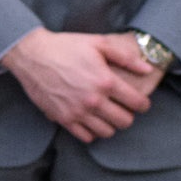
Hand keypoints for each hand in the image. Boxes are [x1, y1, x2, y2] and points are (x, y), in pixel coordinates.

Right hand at [3, 28, 153, 142]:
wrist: (33, 55)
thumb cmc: (66, 47)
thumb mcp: (98, 43)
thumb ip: (126, 58)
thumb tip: (147, 69)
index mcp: (105, 81)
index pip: (137, 103)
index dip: (143, 104)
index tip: (141, 102)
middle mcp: (94, 100)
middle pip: (124, 122)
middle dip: (128, 115)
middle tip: (123, 107)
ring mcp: (78, 112)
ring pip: (107, 132)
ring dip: (111, 124)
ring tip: (106, 113)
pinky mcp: (63, 119)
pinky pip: (86, 137)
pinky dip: (92, 131)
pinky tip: (91, 119)